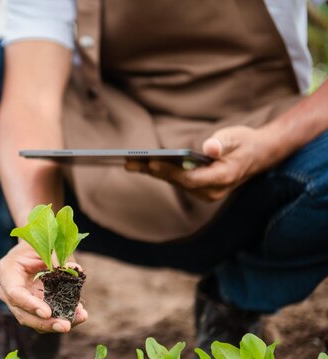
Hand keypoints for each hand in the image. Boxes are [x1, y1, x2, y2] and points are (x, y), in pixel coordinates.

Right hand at [0, 241, 87, 332]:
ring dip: (57, 324)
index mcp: (7, 272)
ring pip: (34, 322)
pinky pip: (44, 320)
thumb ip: (57, 258)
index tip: (47, 313)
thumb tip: (75, 270)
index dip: (30, 305)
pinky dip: (61, 318)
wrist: (32, 249)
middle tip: (66, 326)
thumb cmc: (36, 244)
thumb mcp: (44, 245)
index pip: (15, 293)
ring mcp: (19, 303)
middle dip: (46, 323)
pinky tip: (78, 315)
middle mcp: (8, 292)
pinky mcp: (32, 309)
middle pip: (23, 314)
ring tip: (79, 318)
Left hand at [126, 126, 271, 201]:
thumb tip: (209, 148)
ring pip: (174, 183)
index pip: (191, 178)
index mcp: (223, 177)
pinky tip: (141, 164)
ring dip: (152, 173)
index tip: (152, 161)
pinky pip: (176, 181)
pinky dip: (160, 172)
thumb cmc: (244, 143)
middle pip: (178, 182)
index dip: (171, 171)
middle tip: (130, 162)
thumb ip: (222, 143)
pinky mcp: (198, 189)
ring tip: (129, 163)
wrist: (257, 155)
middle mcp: (212, 190)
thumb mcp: (236, 137)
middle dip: (154, 171)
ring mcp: (205, 192)